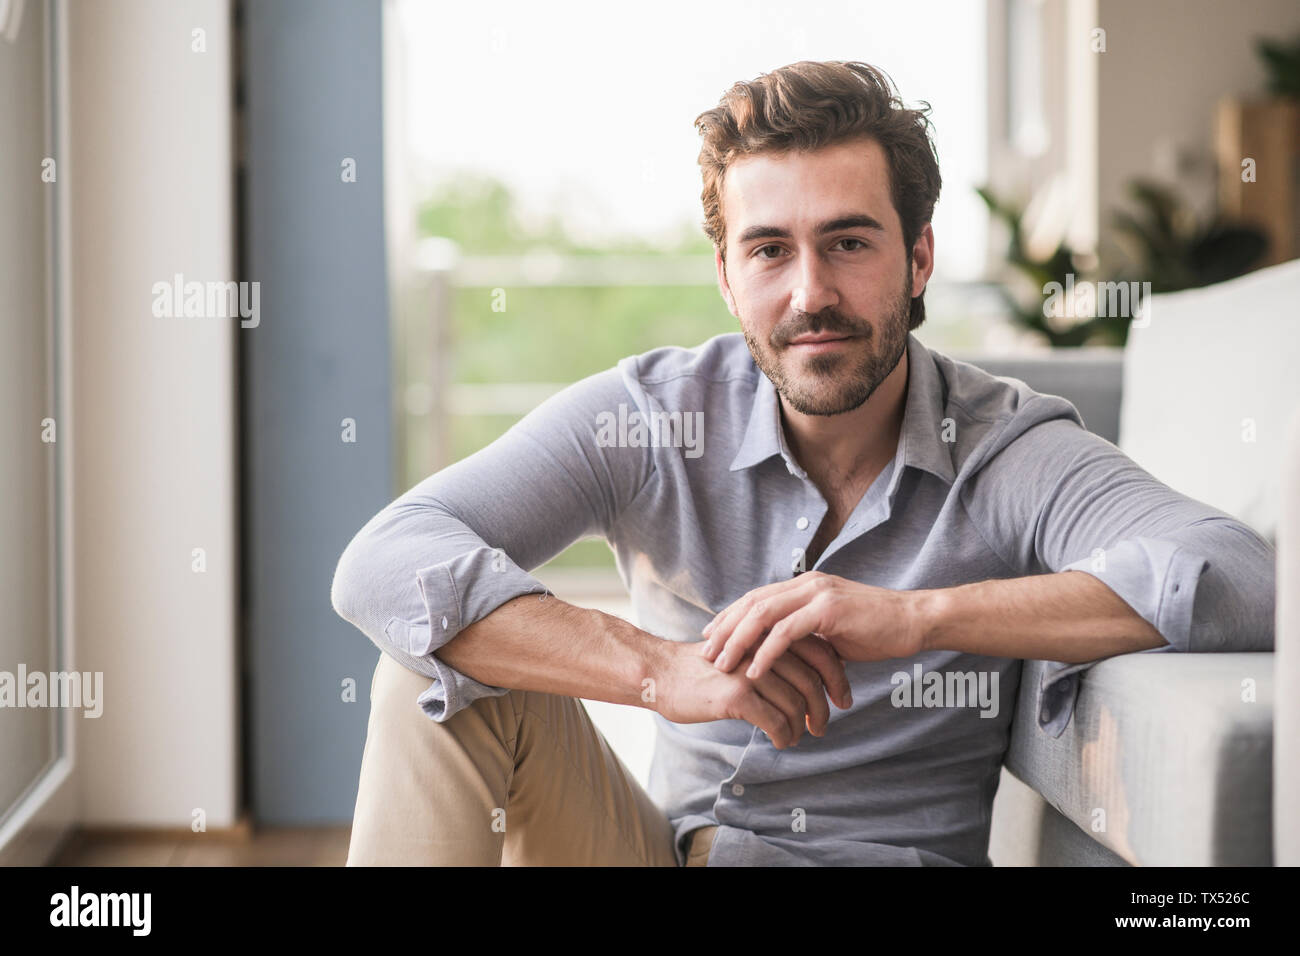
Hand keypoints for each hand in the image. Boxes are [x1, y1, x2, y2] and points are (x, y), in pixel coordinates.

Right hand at [650, 635, 851, 748]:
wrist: (663, 673)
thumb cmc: (703, 669)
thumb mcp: (743, 653)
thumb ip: (772, 658)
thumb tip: (805, 678)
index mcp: (768, 635)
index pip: (818, 652)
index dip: (835, 677)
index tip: (841, 699)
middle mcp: (763, 649)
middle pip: (811, 679)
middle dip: (823, 707)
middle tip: (823, 726)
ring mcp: (750, 671)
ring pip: (795, 703)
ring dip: (802, 726)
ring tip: (798, 737)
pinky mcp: (736, 694)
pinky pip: (774, 721)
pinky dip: (783, 735)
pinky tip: (779, 742)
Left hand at [700, 572, 925, 680]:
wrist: (914, 621)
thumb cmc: (876, 629)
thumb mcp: (833, 630)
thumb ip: (807, 635)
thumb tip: (785, 657)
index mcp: (805, 585)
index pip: (757, 597)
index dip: (730, 616)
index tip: (709, 637)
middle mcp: (807, 584)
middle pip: (752, 603)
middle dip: (724, 629)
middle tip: (705, 653)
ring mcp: (817, 594)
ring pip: (763, 615)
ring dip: (737, 641)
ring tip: (721, 664)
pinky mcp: (828, 611)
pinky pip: (786, 633)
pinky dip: (766, 653)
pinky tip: (753, 672)